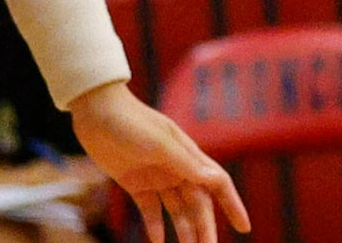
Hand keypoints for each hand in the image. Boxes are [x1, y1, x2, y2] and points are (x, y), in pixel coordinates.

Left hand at [68, 82, 250, 241]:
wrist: (97, 111)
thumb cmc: (132, 123)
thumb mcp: (159, 143)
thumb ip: (186, 163)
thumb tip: (216, 179)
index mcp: (188, 156)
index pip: (218, 184)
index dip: (232, 205)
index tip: (244, 227)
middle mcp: (177, 168)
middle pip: (197, 204)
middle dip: (205, 228)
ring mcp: (157, 177)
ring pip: (176, 210)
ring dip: (183, 231)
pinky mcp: (135, 183)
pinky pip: (151, 210)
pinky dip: (155, 227)